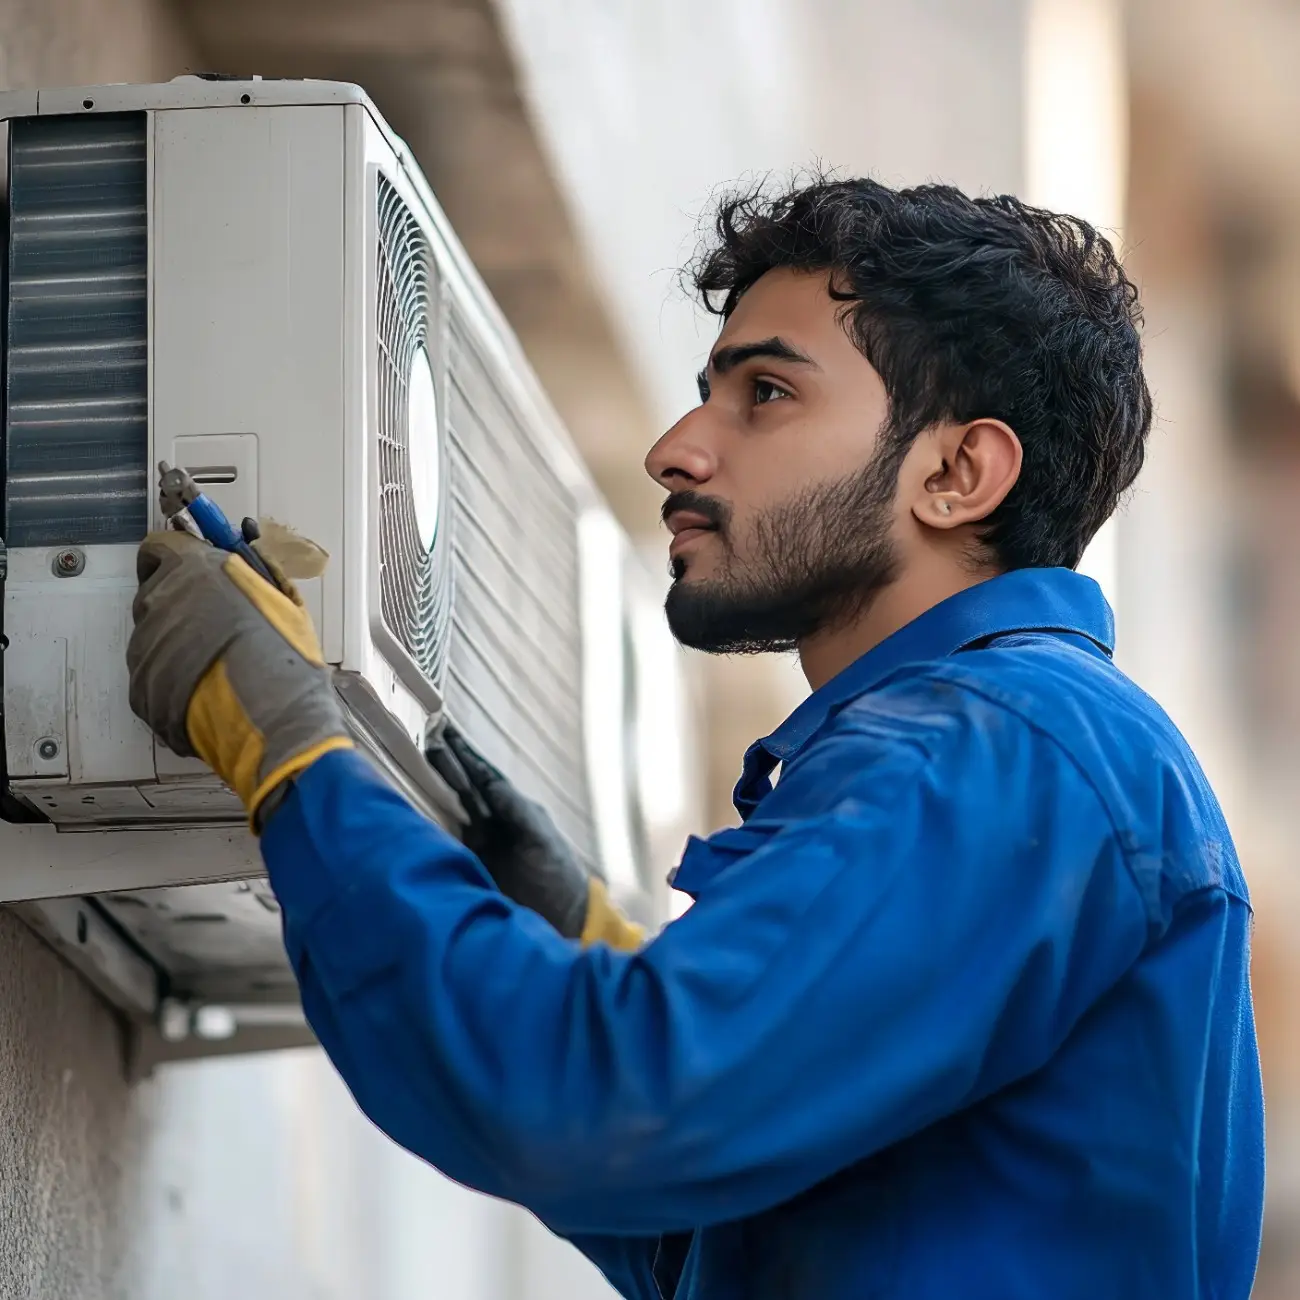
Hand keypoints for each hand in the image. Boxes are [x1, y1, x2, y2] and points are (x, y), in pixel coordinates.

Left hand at [126, 530, 353, 830]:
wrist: (273, 719)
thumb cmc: (284, 661)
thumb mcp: (284, 601)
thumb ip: (251, 574)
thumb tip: (240, 561)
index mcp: (193, 571)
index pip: (160, 548)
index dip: (178, 559)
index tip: (192, 569)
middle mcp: (159, 603)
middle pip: (156, 592)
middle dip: (181, 604)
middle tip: (217, 624)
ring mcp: (144, 648)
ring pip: (154, 637)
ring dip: (178, 645)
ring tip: (218, 665)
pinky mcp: (140, 688)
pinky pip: (152, 676)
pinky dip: (172, 681)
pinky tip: (207, 690)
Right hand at [425, 724, 591, 938]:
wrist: (560, 921)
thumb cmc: (558, 876)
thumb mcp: (543, 841)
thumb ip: (518, 812)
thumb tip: (492, 783)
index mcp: (513, 811)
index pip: (485, 778)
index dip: (466, 757)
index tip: (446, 733)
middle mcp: (492, 824)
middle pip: (463, 790)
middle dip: (444, 768)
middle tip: (421, 743)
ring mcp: (477, 846)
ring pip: (451, 811)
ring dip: (434, 791)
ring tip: (412, 768)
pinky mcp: (466, 868)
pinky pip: (444, 842)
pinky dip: (429, 827)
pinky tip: (411, 814)